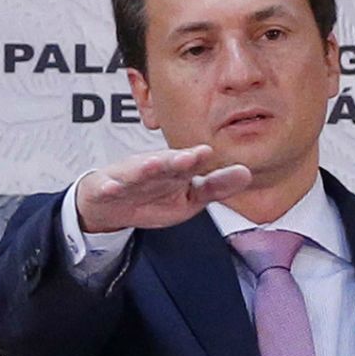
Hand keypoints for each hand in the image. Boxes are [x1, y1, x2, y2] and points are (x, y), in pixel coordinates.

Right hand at [75, 145, 250, 231]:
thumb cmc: (153, 195)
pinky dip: (108, 187)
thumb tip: (247, 173)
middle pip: (165, 163)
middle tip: (189, 157)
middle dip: (175, 160)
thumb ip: (216, 187)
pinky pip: (107, 188)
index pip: (188, 164)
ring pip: (138, 172)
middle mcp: (153, 168)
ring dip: (146, 168)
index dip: (196, 159)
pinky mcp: (107, 188)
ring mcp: (129, 178)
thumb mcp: (188, 197)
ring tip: (154, 164)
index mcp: (175, 169)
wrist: (110, 202)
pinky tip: (111, 187)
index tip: (207, 154)